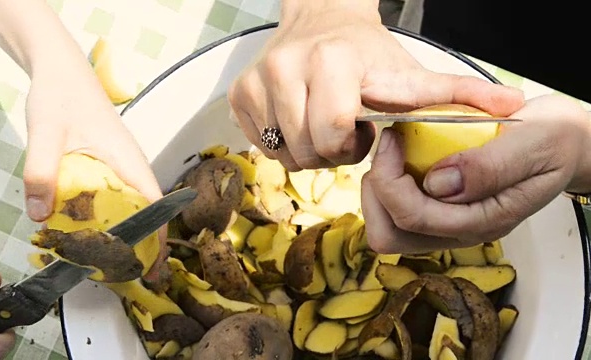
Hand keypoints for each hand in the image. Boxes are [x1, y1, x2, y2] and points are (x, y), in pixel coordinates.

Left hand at [23, 61, 167, 284]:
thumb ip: (41, 172)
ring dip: (129, 233)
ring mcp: (121, 165)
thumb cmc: (60, 97)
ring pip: (133, 205)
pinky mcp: (109, 165)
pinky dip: (111, 218)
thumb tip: (39, 217)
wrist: (61, 72)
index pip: (154, 204)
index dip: (157, 237)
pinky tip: (91, 231)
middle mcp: (131, 165)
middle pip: (149, 211)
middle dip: (145, 244)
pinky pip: (117, 197)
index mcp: (128, 160)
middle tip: (128, 275)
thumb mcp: (45, 132)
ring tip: (112, 261)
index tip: (151, 266)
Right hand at [228, 0, 524, 171]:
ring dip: (309, 150)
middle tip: (344, 131)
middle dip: (331, 153)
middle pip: (308, 149)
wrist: (321, 20)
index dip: (352, 145)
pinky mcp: (238, 94)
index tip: (361, 130)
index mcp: (330, 60)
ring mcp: (256, 81)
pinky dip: (284, 144)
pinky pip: (261, 145)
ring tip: (324, 126)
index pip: (334, 132)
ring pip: (282, 153)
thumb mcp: (412, 73)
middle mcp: (284, 66)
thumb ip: (458, 92)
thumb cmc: (368, 54)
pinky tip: (300, 123)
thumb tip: (514, 105)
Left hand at [361, 94, 590, 253]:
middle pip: (390, 235)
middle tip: (390, 150)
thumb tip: (438, 183)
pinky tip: (403, 158)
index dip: (391, 179)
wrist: (567, 143)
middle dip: (378, 192)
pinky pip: (397, 213)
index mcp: (484, 219)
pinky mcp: (441, 210)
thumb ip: (490, 165)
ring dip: (380, 191)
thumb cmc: (556, 141)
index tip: (394, 138)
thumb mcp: (535, 142)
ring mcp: (449, 223)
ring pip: (388, 229)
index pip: (414, 218)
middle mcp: (462, 230)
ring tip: (395, 154)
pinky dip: (388, 187)